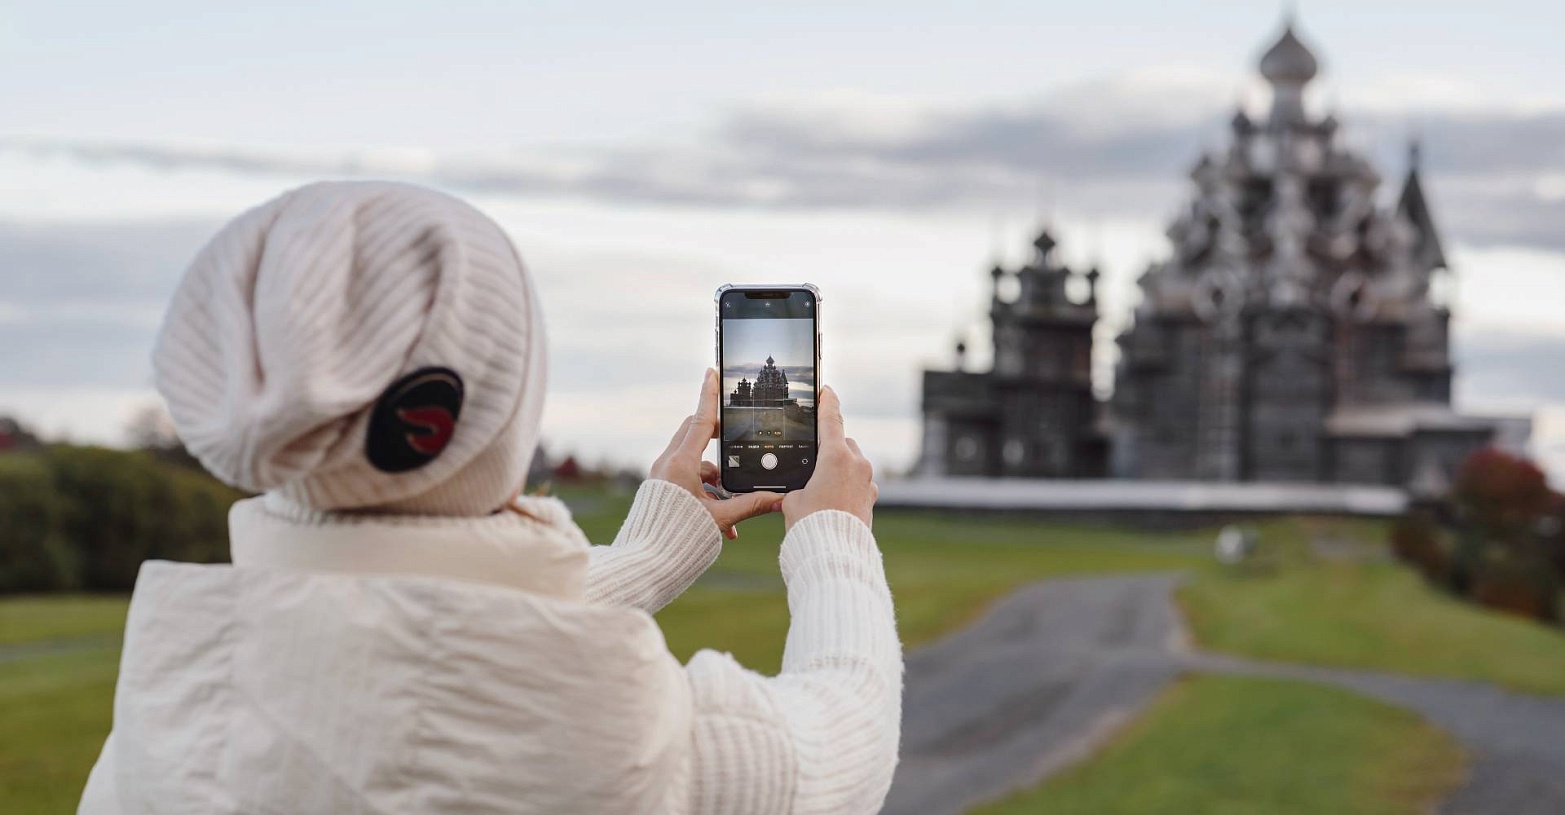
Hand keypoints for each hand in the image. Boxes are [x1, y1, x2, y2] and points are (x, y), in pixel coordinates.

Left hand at [649, 369, 781, 539]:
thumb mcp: (720, 519)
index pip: (701, 420)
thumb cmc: (678, 539)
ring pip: (695, 461)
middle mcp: (668, 463)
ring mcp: (663, 475)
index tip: (712, 371)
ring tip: (734, 508)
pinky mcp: (661, 489)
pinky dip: (706, 494)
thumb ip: (750, 505)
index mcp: (681, 463)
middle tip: (737, 436)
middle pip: (696, 433)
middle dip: (719, 436)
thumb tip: (780, 499)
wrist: (645, 563)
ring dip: (717, 478)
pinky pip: (687, 480)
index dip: (709, 395)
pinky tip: (725, 525)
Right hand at [781, 386, 875, 530]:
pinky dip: (848, 484)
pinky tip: (834, 500)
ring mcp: (868, 480)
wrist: (834, 553)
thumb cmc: (810, 525)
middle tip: (812, 463)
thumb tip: (801, 487)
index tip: (826, 390)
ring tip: (820, 488)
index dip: (827, 401)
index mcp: (835, 456)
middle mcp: (857, 463)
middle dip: (830, 448)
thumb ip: (798, 485)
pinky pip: (860, 481)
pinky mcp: (872, 497)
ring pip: (853, 462)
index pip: (831, 419)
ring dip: (840, 467)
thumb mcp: (792, 500)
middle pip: (843, 442)